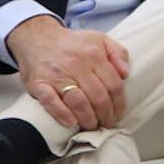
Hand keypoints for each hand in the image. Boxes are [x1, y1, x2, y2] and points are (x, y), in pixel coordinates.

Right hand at [7, 15, 130, 129]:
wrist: (37, 37)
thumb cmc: (73, 44)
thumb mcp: (100, 39)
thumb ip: (118, 53)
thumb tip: (126, 74)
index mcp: (94, 55)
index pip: (114, 85)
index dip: (119, 104)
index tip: (118, 114)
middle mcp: (76, 65)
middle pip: (98, 97)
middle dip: (106, 115)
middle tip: (106, 124)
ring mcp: (57, 75)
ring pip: (78, 102)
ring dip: (88, 119)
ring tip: (92, 126)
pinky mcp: (39, 84)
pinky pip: (51, 102)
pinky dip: (62, 114)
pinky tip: (71, 123)